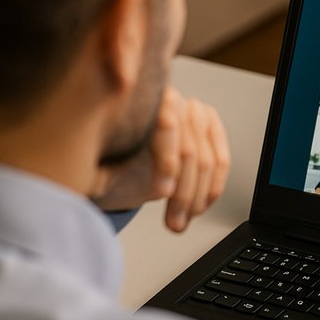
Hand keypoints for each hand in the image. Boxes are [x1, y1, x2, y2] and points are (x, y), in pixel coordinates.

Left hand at [93, 86, 230, 231]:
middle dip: (183, 193)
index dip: (166, 162)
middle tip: (173, 221)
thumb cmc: (111, 161)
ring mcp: (195, 111)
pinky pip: (221, 161)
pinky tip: (199, 207)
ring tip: (181, 220)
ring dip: (196, 197)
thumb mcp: (99, 169)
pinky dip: (212, 189)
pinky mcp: (211, 126)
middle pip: (189, 149)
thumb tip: (126, 186)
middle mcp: (171, 98)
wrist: (124, 151)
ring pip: (207, 160)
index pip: (165, 124)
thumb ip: (105, 172)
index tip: (162, 192)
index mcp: (139, 100)